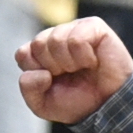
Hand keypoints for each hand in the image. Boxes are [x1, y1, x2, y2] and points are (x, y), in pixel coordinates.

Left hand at [15, 16, 132, 124]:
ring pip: (56, 40)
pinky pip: (76, 39)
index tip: (53, 81)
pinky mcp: (93, 26)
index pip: (23, 54)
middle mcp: (56, 36)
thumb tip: (39, 72)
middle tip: (71, 74)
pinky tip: (93, 61)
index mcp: (41, 52)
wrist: (108, 106)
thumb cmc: (78, 101)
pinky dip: (84, 57)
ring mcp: (74, 29)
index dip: (37, 72)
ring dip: (70, 63)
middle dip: (54, 67)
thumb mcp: (43, 105)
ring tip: (82, 68)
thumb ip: (29, 89)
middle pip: (38, 44)